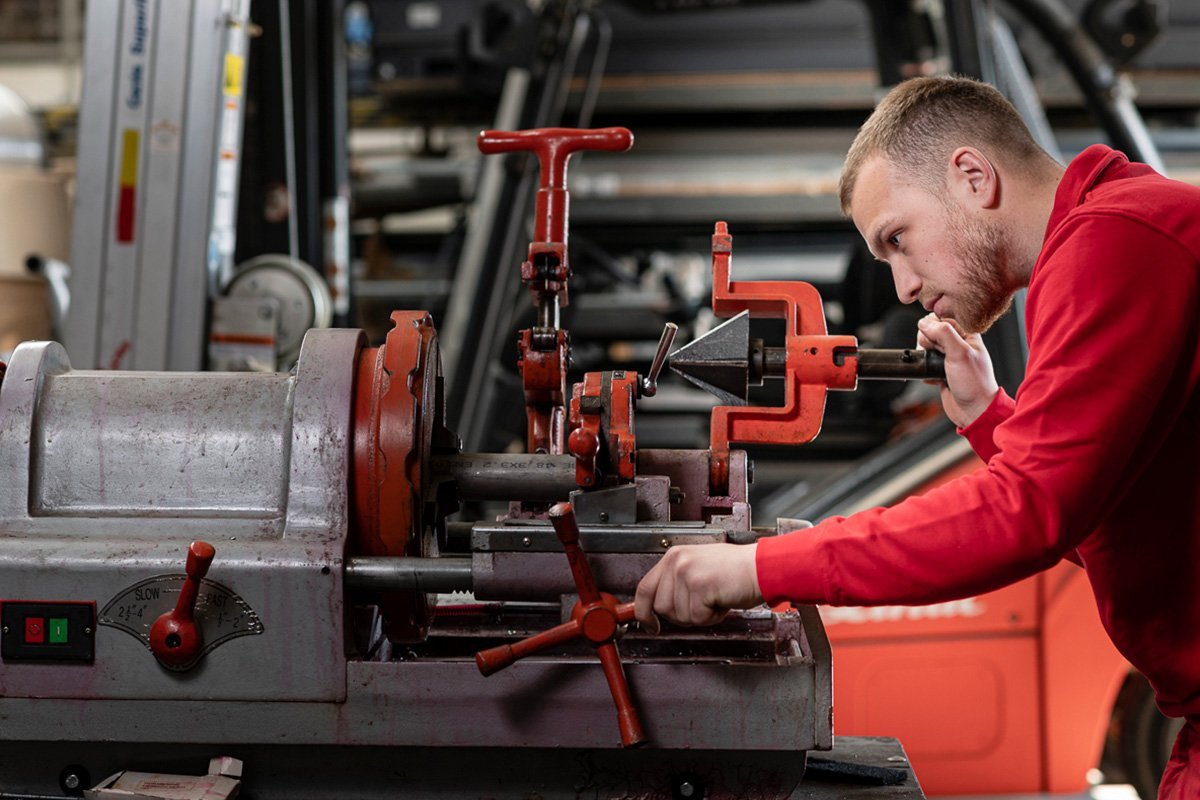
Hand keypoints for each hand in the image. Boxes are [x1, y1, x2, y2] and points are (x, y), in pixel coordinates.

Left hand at [634, 542, 761, 632]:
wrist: (763, 567)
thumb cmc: (737, 569)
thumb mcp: (699, 567)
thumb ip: (677, 583)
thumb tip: (659, 606)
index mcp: (674, 556)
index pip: (644, 589)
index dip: (643, 612)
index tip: (649, 625)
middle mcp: (677, 561)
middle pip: (661, 607)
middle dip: (683, 614)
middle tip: (704, 603)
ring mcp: (687, 573)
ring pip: (679, 615)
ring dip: (700, 615)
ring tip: (715, 598)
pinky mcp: (700, 586)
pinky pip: (698, 618)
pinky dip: (712, 617)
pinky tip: (722, 601)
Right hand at [917, 313, 998, 427]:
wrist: (974, 411)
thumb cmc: (975, 383)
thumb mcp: (960, 354)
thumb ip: (943, 334)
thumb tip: (925, 323)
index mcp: (968, 335)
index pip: (944, 319)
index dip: (934, 325)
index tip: (933, 336)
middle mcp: (959, 345)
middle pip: (932, 332)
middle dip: (927, 341)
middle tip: (935, 353)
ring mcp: (949, 359)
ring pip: (927, 348)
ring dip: (925, 356)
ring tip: (933, 366)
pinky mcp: (941, 372)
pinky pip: (926, 364)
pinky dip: (925, 370)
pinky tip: (932, 377)